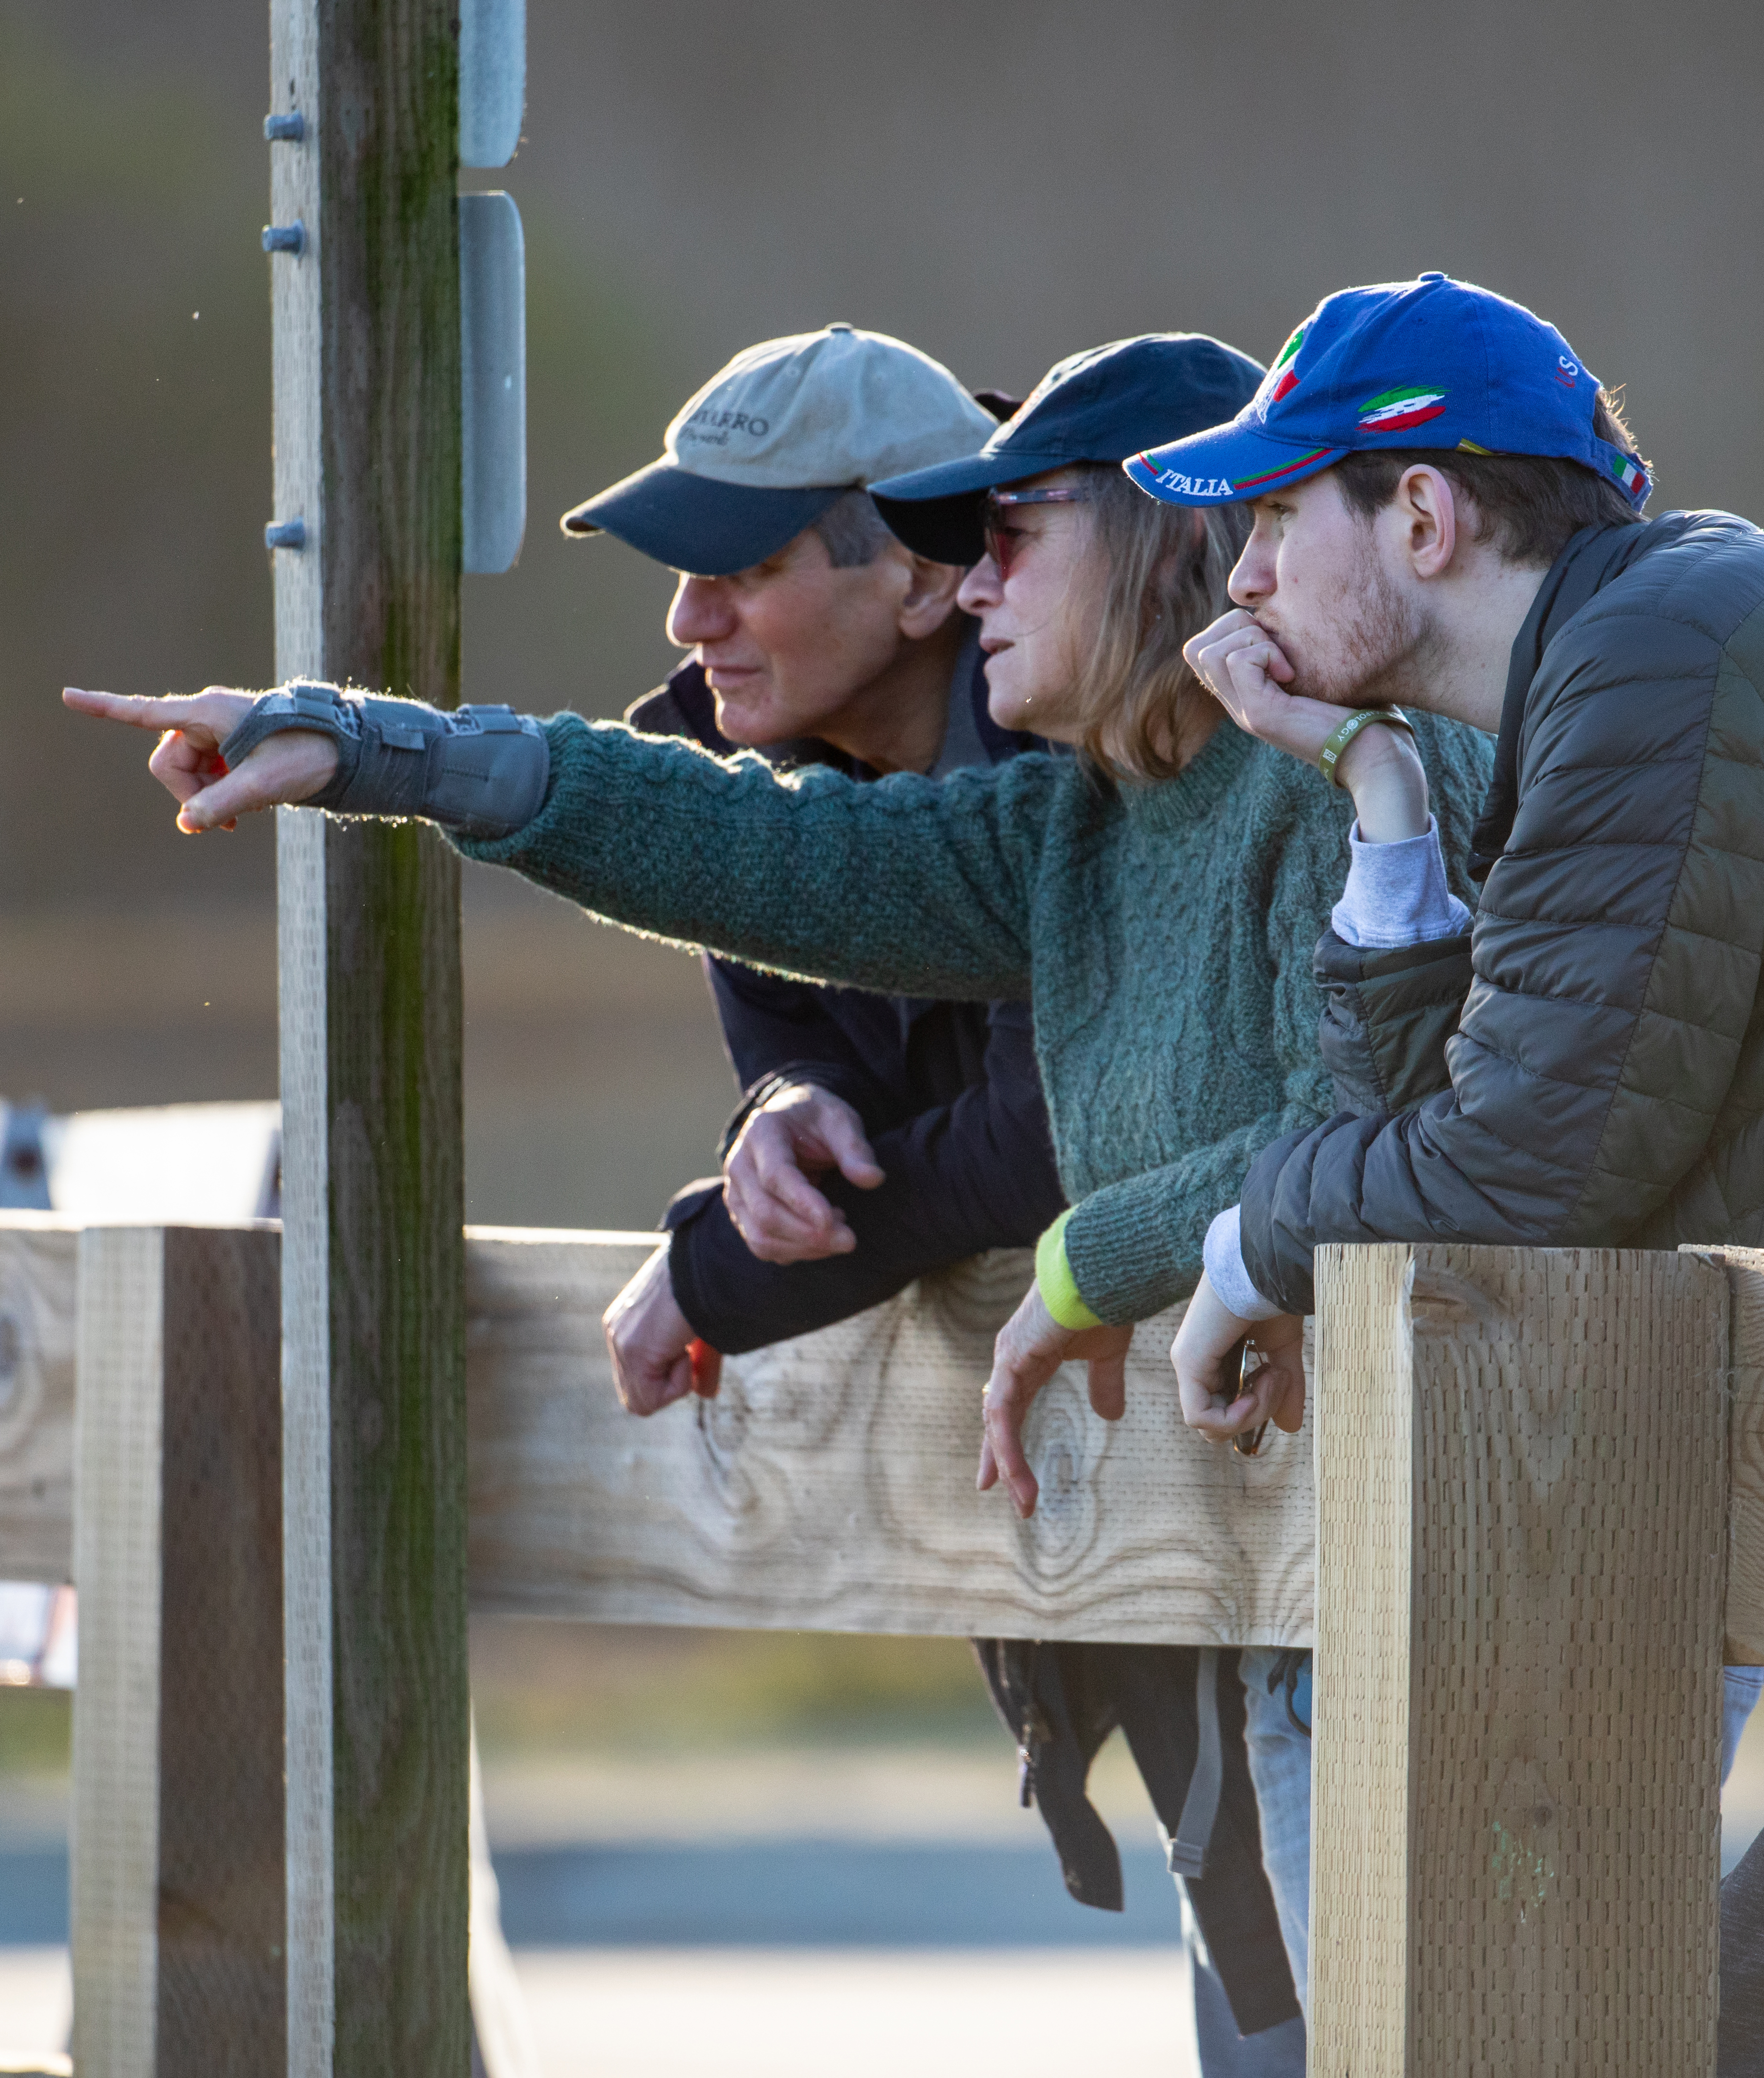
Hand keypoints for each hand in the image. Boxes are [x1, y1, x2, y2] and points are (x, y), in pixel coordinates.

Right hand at [62, 685, 337, 831]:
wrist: (347, 750)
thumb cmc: (308, 756)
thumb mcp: (263, 784)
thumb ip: (220, 803)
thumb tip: (186, 822)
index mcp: (207, 713)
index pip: (144, 712)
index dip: (104, 708)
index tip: (68, 697)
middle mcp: (207, 716)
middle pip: (168, 761)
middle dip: (188, 793)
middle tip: (225, 822)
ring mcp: (219, 731)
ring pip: (188, 773)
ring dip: (207, 797)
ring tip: (244, 812)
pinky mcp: (232, 746)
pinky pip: (208, 774)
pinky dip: (219, 793)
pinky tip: (246, 805)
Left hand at [602, 1243, 721, 1414]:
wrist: (710, 1261)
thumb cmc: (711, 1285)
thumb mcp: (699, 1329)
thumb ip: (696, 1362)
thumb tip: (706, 1395)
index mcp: (627, 1322)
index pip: (637, 1377)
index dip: (668, 1378)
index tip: (690, 1351)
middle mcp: (617, 1331)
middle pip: (636, 1395)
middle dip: (668, 1385)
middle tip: (688, 1350)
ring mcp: (620, 1341)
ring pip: (642, 1402)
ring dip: (675, 1383)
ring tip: (686, 1345)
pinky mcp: (632, 1349)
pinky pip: (651, 1400)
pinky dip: (678, 1383)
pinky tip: (684, 1347)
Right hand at [724, 1083, 884, 1263]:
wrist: (789, 1119)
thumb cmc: (815, 1119)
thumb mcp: (839, 1120)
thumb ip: (855, 1149)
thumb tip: (873, 1179)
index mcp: (762, 1132)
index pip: (775, 1175)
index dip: (803, 1202)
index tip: (834, 1220)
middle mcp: (740, 1164)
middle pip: (765, 1212)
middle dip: (809, 1234)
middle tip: (850, 1240)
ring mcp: (736, 1192)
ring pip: (760, 1237)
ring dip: (803, 1248)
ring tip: (840, 1235)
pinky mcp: (742, 1214)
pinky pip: (762, 1245)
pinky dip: (795, 1252)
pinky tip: (822, 1238)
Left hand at [977, 1283, 1133, 1518]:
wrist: (1102, 1271)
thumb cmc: (1102, 1301)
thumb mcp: (1105, 1353)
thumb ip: (1103, 1383)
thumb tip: (1109, 1416)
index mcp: (1028, 1357)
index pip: (1011, 1408)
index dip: (1008, 1442)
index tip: (1006, 1478)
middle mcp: (1011, 1360)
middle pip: (998, 1419)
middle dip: (1001, 1460)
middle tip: (1007, 1497)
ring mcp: (1007, 1359)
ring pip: (998, 1422)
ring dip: (1008, 1464)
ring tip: (1021, 1501)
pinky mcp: (1011, 1360)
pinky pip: (1002, 1412)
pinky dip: (1006, 1445)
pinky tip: (1012, 1472)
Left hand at [1170, 1273, 1305, 1441]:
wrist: (1265, 1267)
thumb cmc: (1272, 1298)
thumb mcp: (1283, 1350)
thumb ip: (1284, 1389)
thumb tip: (1290, 1427)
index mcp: (1214, 1360)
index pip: (1223, 1410)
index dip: (1255, 1410)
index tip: (1281, 1380)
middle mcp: (1196, 1363)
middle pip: (1217, 1424)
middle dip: (1256, 1413)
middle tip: (1278, 1377)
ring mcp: (1188, 1363)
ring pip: (1211, 1425)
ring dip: (1253, 1411)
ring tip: (1273, 1374)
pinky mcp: (1187, 1362)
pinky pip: (1200, 1417)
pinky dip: (1234, 1417)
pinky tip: (1255, 1390)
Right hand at [1182, 611, 1428, 841]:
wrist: (1371, 751)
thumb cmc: (1357, 708)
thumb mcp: (1314, 672)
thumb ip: (1288, 653)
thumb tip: (1277, 616)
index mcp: (1246, 695)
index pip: (1200, 651)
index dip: (1230, 629)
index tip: (1274, 641)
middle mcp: (1237, 705)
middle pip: (1196, 648)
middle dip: (1235, 627)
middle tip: (1276, 646)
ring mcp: (1244, 712)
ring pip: (1208, 652)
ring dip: (1250, 639)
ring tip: (1284, 662)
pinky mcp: (1260, 714)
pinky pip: (1238, 661)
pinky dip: (1266, 653)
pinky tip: (1291, 673)